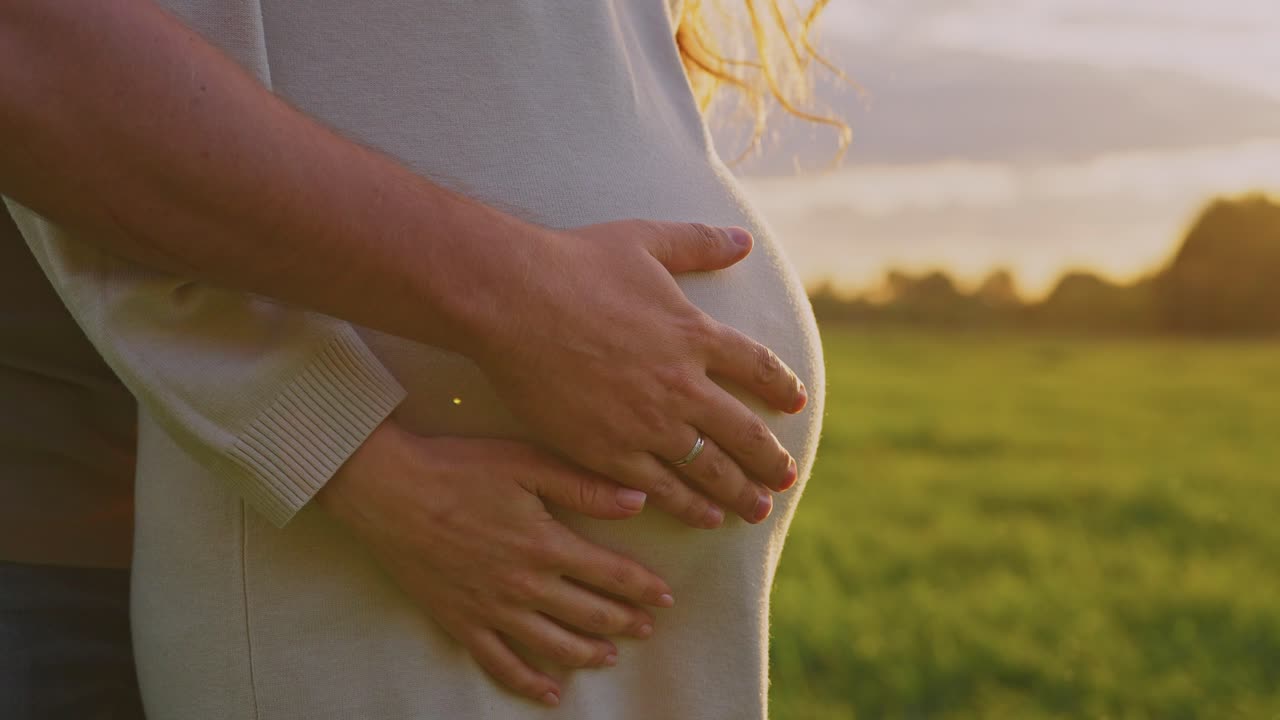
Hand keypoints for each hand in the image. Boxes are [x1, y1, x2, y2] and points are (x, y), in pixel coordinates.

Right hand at [317, 420, 674, 706]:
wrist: (390, 491)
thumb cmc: (459, 468)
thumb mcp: (527, 463)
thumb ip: (584, 486)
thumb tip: (638, 501)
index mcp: (547, 545)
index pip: (611, 575)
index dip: (642, 588)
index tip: (665, 597)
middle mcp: (525, 586)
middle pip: (588, 614)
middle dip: (623, 622)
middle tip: (647, 628)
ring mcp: (492, 610)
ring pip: (553, 644)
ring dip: (587, 654)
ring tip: (610, 657)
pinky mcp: (461, 623)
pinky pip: (500, 663)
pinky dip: (528, 683)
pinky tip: (550, 693)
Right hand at [470, 220, 805, 528]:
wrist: (512, 300)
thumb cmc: (573, 263)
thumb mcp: (645, 240)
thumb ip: (698, 242)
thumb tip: (744, 240)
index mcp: (694, 333)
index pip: (757, 367)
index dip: (781, 387)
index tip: (797, 405)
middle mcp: (682, 384)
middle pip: (743, 431)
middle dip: (770, 459)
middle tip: (787, 479)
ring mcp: (648, 423)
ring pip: (709, 469)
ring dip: (739, 492)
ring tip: (757, 510)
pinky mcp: (609, 452)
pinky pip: (661, 488)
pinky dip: (689, 506)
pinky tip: (705, 519)